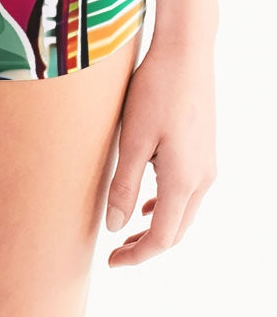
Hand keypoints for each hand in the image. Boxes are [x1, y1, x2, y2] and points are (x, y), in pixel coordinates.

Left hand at [105, 27, 217, 265]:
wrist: (185, 53)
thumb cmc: (155, 92)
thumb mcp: (132, 140)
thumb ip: (124, 186)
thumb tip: (116, 228)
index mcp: (183, 180)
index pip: (163, 238)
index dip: (137, 255)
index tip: (110, 263)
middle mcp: (202, 178)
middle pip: (176, 230)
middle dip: (147, 246)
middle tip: (115, 254)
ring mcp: (206, 164)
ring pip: (183, 212)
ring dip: (157, 226)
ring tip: (127, 231)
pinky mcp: (203, 149)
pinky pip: (187, 191)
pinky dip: (167, 205)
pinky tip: (148, 201)